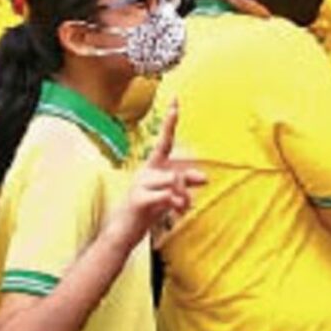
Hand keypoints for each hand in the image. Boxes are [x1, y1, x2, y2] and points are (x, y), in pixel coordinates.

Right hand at [105, 101, 205, 253]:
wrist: (125, 230)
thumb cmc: (148, 209)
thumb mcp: (170, 194)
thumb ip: (185, 184)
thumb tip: (205, 178)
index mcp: (153, 166)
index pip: (164, 140)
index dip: (170, 121)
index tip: (176, 100)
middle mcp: (145, 171)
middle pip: (176, 169)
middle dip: (187, 183)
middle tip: (190, 199)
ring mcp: (140, 184)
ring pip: (173, 181)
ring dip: (183, 198)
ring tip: (180, 210)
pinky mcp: (138, 198)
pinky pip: (166, 195)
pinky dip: (175, 204)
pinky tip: (174, 212)